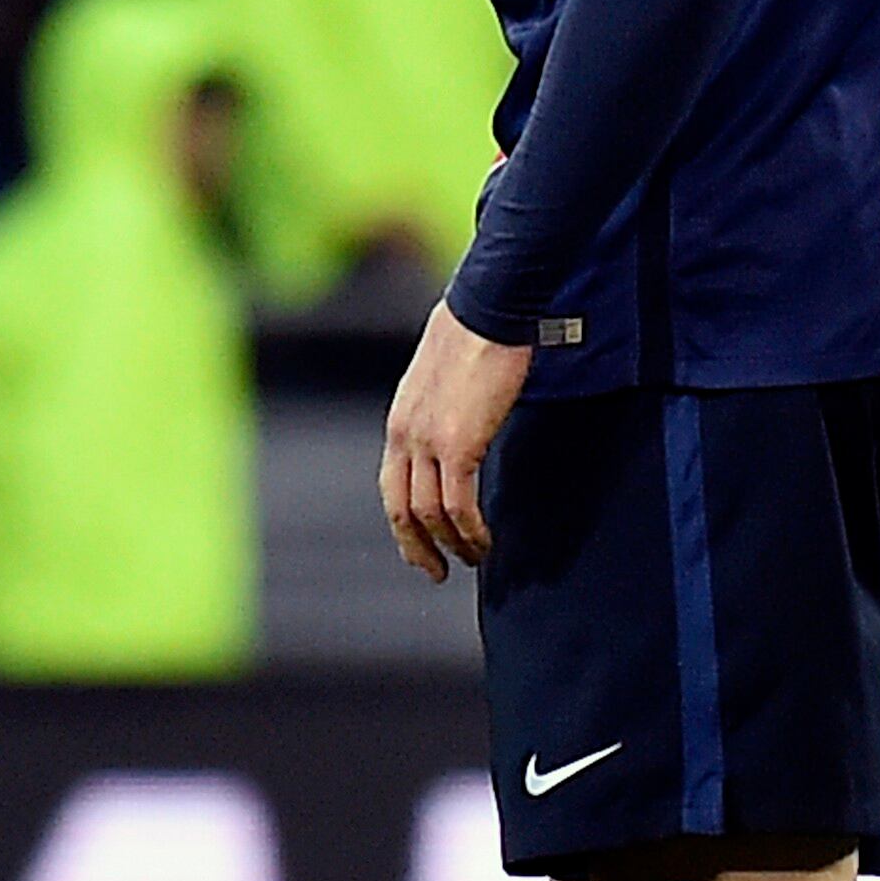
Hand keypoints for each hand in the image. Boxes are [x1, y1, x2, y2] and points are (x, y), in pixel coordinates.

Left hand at [380, 301, 533, 584]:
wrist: (488, 308)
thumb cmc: (476, 330)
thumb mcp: (446, 376)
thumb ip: (445, 406)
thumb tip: (463, 415)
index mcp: (399, 421)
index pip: (391, 487)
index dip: (404, 523)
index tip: (420, 546)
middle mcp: (404, 435)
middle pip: (400, 509)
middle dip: (418, 548)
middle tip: (437, 572)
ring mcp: (428, 441)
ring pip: (430, 514)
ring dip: (453, 544)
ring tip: (474, 559)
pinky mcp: (458, 443)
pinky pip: (458, 504)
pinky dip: (471, 530)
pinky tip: (485, 542)